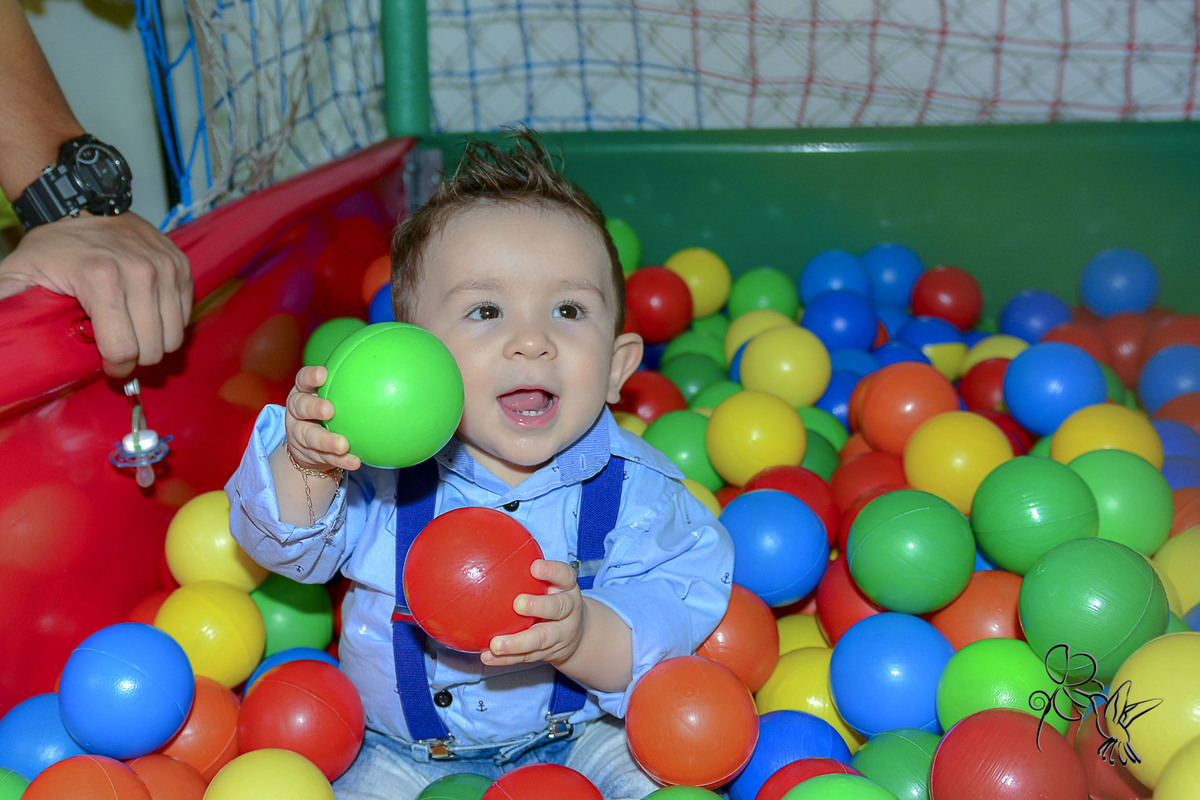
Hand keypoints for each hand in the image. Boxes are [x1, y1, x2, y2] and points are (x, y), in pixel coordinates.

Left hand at [0, 212, 192, 376]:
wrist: (84, 205)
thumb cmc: (53, 245)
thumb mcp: (19, 272)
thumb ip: (7, 302)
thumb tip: (3, 332)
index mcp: (101, 280)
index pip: (123, 350)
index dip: (115, 368)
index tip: (107, 366)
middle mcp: (141, 273)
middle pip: (153, 348)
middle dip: (137, 357)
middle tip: (120, 349)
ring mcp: (165, 269)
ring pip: (174, 336)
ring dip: (155, 342)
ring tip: (135, 332)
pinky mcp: (181, 266)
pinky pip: (185, 316)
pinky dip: (169, 322)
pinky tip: (148, 314)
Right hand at [284, 365, 361, 473]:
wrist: (310, 445)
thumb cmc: (327, 412)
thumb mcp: (333, 396)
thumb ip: (352, 387)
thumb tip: (389, 374)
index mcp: (303, 393)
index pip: (303, 380)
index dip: (310, 376)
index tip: (323, 374)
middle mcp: (297, 411)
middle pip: (300, 406)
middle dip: (313, 407)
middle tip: (329, 410)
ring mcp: (299, 433)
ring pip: (310, 436)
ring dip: (326, 441)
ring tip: (343, 445)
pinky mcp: (307, 453)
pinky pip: (324, 457)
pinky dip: (340, 460)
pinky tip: (355, 461)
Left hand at [483, 559, 586, 667]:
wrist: (577, 633)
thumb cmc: (552, 597)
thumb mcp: (550, 582)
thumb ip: (526, 569)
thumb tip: (484, 550)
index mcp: (567, 588)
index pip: (565, 576)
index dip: (552, 571)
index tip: (534, 567)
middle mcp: (568, 611)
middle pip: (558, 608)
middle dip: (539, 606)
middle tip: (518, 604)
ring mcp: (560, 634)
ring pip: (542, 638)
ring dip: (517, 642)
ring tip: (496, 644)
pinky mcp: (548, 653)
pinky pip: (527, 657)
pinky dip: (506, 659)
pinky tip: (487, 656)